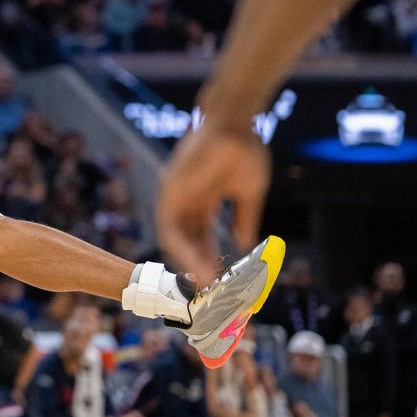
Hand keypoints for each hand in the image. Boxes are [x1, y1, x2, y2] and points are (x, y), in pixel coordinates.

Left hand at [156, 121, 269, 280]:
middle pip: (187, 240)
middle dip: (198, 266)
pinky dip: (183, 250)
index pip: (200, 236)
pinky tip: (199, 267)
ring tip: (207, 286)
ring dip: (191, 264)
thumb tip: (244, 245)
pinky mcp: (169, 191)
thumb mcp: (247, 193)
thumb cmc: (245, 152)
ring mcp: (175, 195)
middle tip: (211, 291)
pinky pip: (171, 228)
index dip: (209, 258)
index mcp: (202, 199)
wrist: (237, 125)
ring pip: (176, 239)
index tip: (220, 280)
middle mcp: (185, 200)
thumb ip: (244, 219)